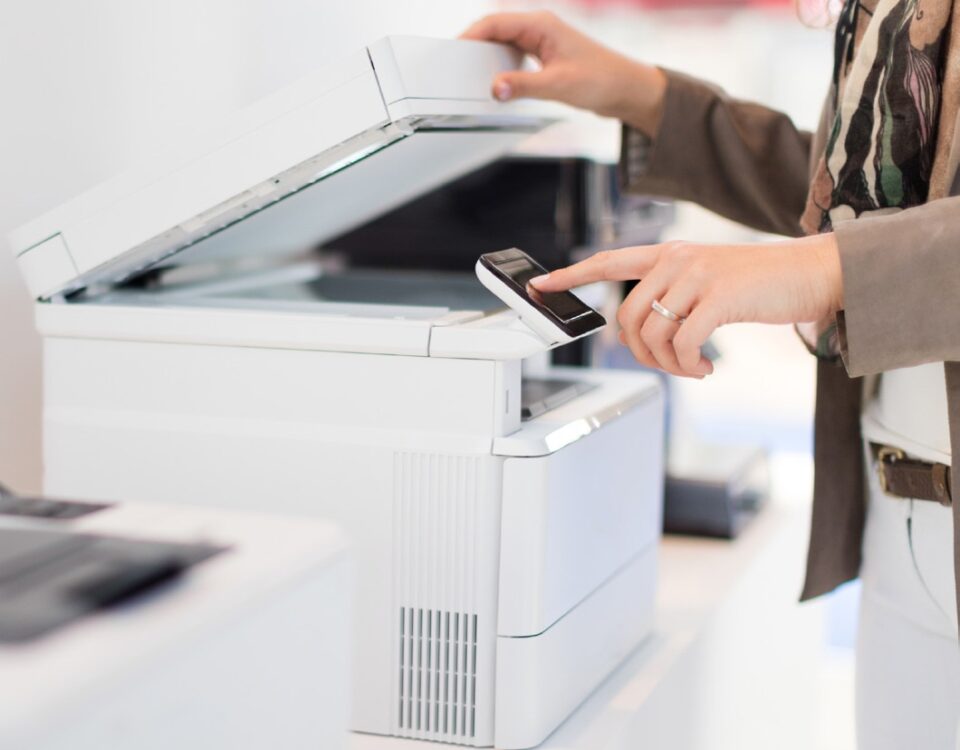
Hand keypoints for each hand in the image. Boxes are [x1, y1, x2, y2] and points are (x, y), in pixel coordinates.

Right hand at [461, 11, 666, 134]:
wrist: (626, 90)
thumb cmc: (602, 79)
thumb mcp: (558, 85)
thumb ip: (523, 86)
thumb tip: (495, 88)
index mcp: (541, 25)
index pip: (494, 23)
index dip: (470, 36)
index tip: (453, 51)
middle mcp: (539, 29)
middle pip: (495, 31)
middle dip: (474, 47)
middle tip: (456, 67)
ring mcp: (541, 43)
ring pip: (503, 45)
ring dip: (488, 59)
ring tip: (472, 76)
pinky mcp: (544, 58)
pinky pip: (514, 58)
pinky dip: (502, 69)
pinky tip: (497, 83)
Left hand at [530, 235, 843, 377]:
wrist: (813, 273)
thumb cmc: (760, 284)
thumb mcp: (708, 280)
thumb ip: (674, 295)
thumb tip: (647, 333)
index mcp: (669, 253)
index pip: (608, 260)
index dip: (570, 275)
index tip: (539, 285)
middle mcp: (677, 258)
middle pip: (626, 316)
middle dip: (641, 353)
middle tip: (668, 366)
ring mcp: (697, 274)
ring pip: (652, 333)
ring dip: (668, 365)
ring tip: (693, 368)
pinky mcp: (719, 296)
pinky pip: (682, 343)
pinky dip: (689, 366)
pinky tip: (707, 368)